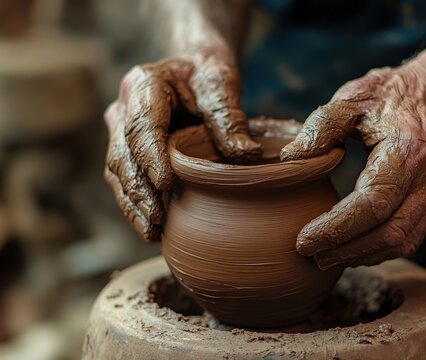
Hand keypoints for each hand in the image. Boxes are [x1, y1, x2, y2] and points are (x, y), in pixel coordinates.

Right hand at [105, 53, 261, 241]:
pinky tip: (149, 225)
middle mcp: (124, 107)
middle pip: (124, 153)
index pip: (143, 125)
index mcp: (145, 84)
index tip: (164, 184)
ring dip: (134, 203)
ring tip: (151, 232)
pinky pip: (125, 177)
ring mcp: (121, 129)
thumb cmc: (207, 76)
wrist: (193, 72)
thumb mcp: (221, 86)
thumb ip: (229, 118)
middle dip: (139, 190)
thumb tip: (246, 155)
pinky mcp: (128, 149)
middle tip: (156, 221)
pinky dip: (136, 202)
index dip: (150, 156)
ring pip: (118, 170)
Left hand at [281, 65, 425, 268]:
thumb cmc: (391, 95)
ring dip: (361, 255)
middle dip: (346, 251)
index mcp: (409, 150)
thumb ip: (320, 127)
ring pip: (402, 242)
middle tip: (309, 256)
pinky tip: (351, 248)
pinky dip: (378, 248)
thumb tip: (289, 160)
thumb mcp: (352, 98)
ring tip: (325, 257)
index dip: (336, 229)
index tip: (303, 241)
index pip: (372, 205)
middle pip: (389, 233)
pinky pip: (409, 236)